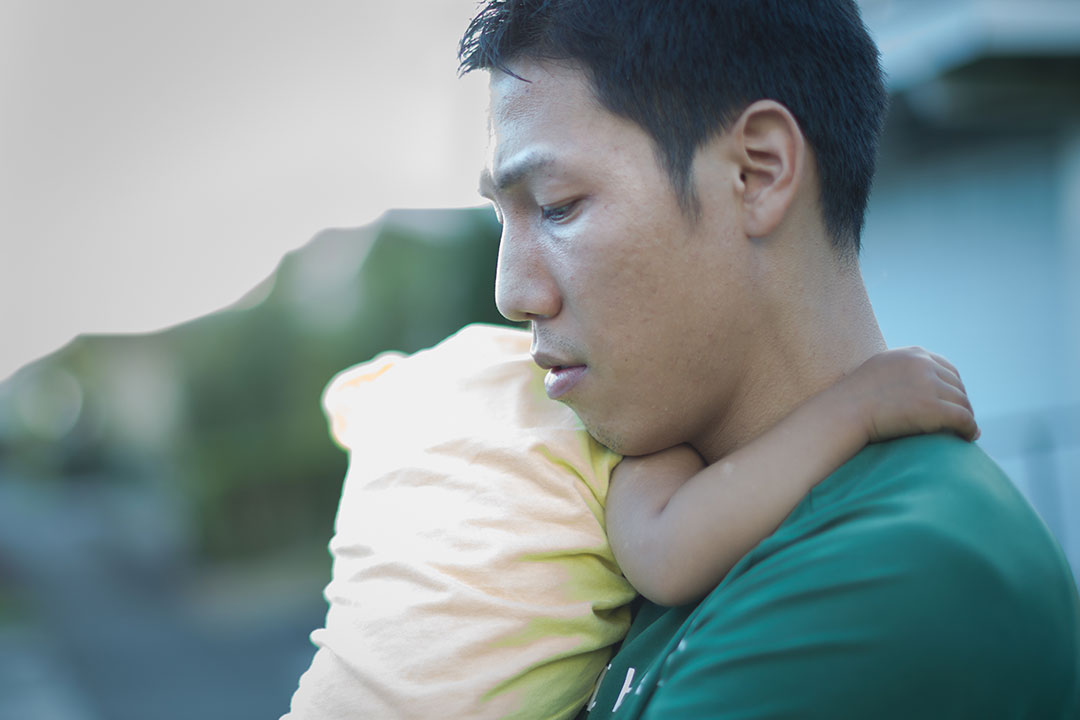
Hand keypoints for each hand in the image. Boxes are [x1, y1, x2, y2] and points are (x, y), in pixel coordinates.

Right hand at [843, 347, 978, 443]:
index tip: (952, 401)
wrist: (843, 412)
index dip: (953, 386)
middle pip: (957, 384)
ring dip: (967, 417)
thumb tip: (913, 385)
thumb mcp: (877, 371)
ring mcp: (929, 385)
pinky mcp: (933, 407)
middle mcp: (923, 365)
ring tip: (966, 431)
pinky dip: (969, 429)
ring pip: (962, 402)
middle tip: (962, 420)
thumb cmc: (852, 399)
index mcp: (912, 354)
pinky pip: (963, 418)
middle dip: (961, 402)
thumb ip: (898, 370)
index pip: (946, 368)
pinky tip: (968, 437)